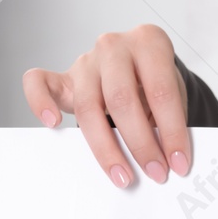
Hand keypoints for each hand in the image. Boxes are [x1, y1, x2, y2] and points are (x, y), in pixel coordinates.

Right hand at [22, 25, 190, 188]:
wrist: (139, 66)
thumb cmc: (156, 81)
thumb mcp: (173, 94)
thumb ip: (170, 121)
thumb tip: (171, 161)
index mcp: (148, 43)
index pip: (161, 91)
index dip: (172, 132)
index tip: (178, 162)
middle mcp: (114, 47)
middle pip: (122, 100)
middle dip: (141, 144)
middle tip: (155, 173)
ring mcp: (86, 62)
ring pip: (88, 107)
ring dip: (106, 149)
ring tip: (122, 175)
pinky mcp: (64, 77)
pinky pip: (39, 83)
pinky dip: (40, 102)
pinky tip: (52, 123)